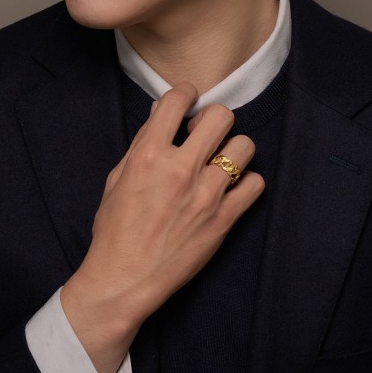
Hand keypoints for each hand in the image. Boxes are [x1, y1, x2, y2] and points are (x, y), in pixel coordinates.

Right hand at [60, 83, 264, 372]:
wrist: (125, 279)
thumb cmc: (116, 230)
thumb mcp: (118, 179)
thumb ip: (142, 143)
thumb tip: (161, 112)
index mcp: (149, 156)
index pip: (176, 100)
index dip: (185, 94)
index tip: (189, 102)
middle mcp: (181, 169)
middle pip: (221, 116)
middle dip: (214, 120)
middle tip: (207, 135)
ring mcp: (206, 194)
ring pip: (244, 147)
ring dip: (234, 150)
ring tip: (222, 164)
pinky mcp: (224, 219)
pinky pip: (255, 184)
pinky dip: (247, 183)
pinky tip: (231, 190)